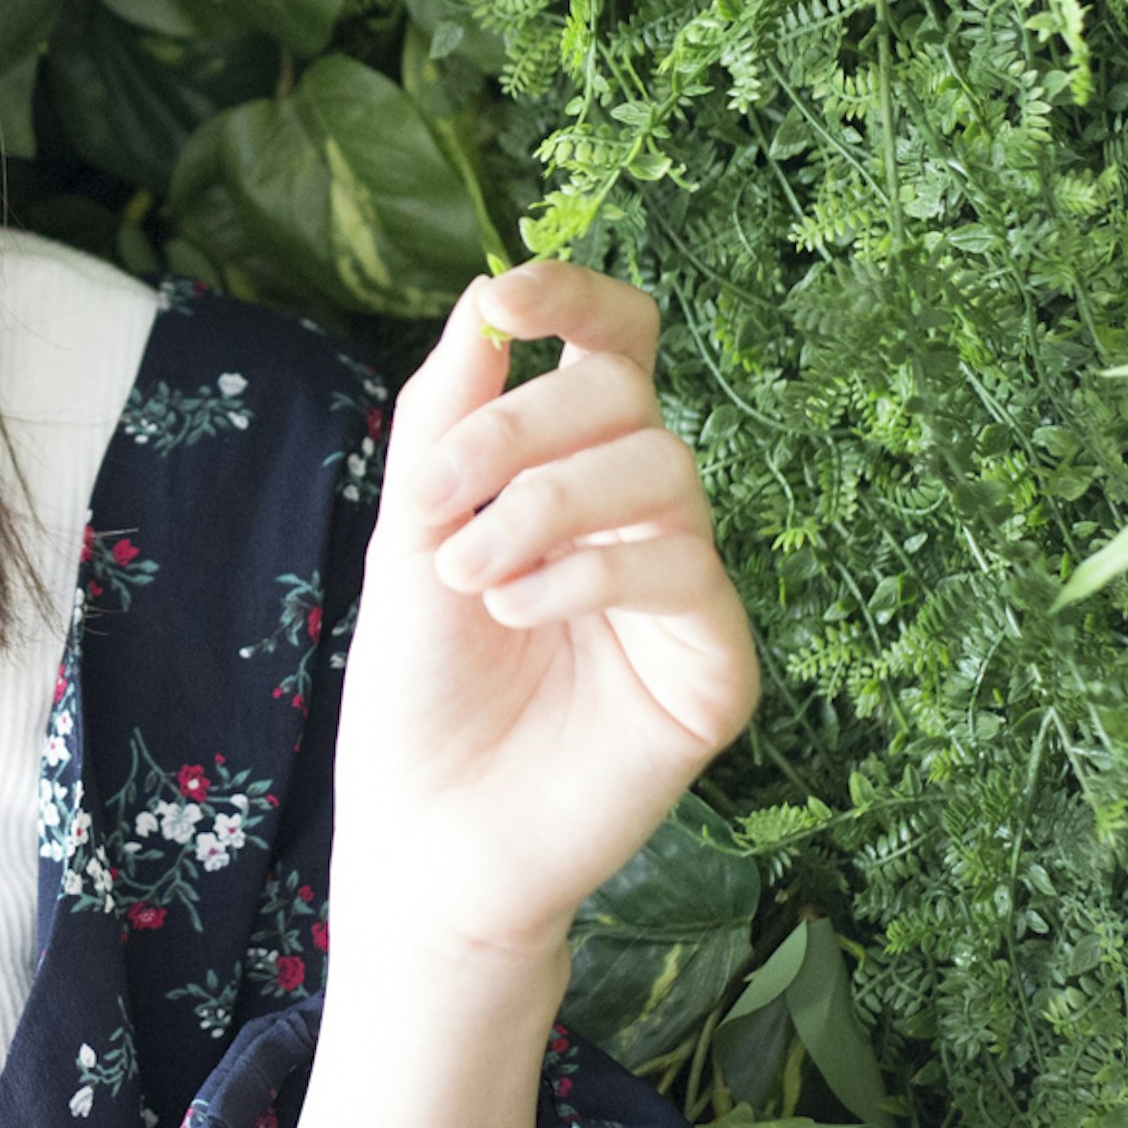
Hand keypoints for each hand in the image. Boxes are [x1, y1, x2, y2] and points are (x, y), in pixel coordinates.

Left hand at [324, 258, 756, 966]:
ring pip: (663, 470)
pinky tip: (515, 611)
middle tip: (437, 505)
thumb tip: (487, 296)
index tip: (509, 296)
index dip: (578, 295)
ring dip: (543, 506)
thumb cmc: (417, 687)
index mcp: (573, 468)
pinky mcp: (716, 666)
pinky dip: (587, 572)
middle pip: (627, 395)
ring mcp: (685, 589)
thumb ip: (448, 416)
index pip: (614, 346)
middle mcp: (642, 515)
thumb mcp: (410, 529)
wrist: (422, 832)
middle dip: (521, 429)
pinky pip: (682, 570)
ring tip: (468, 576)